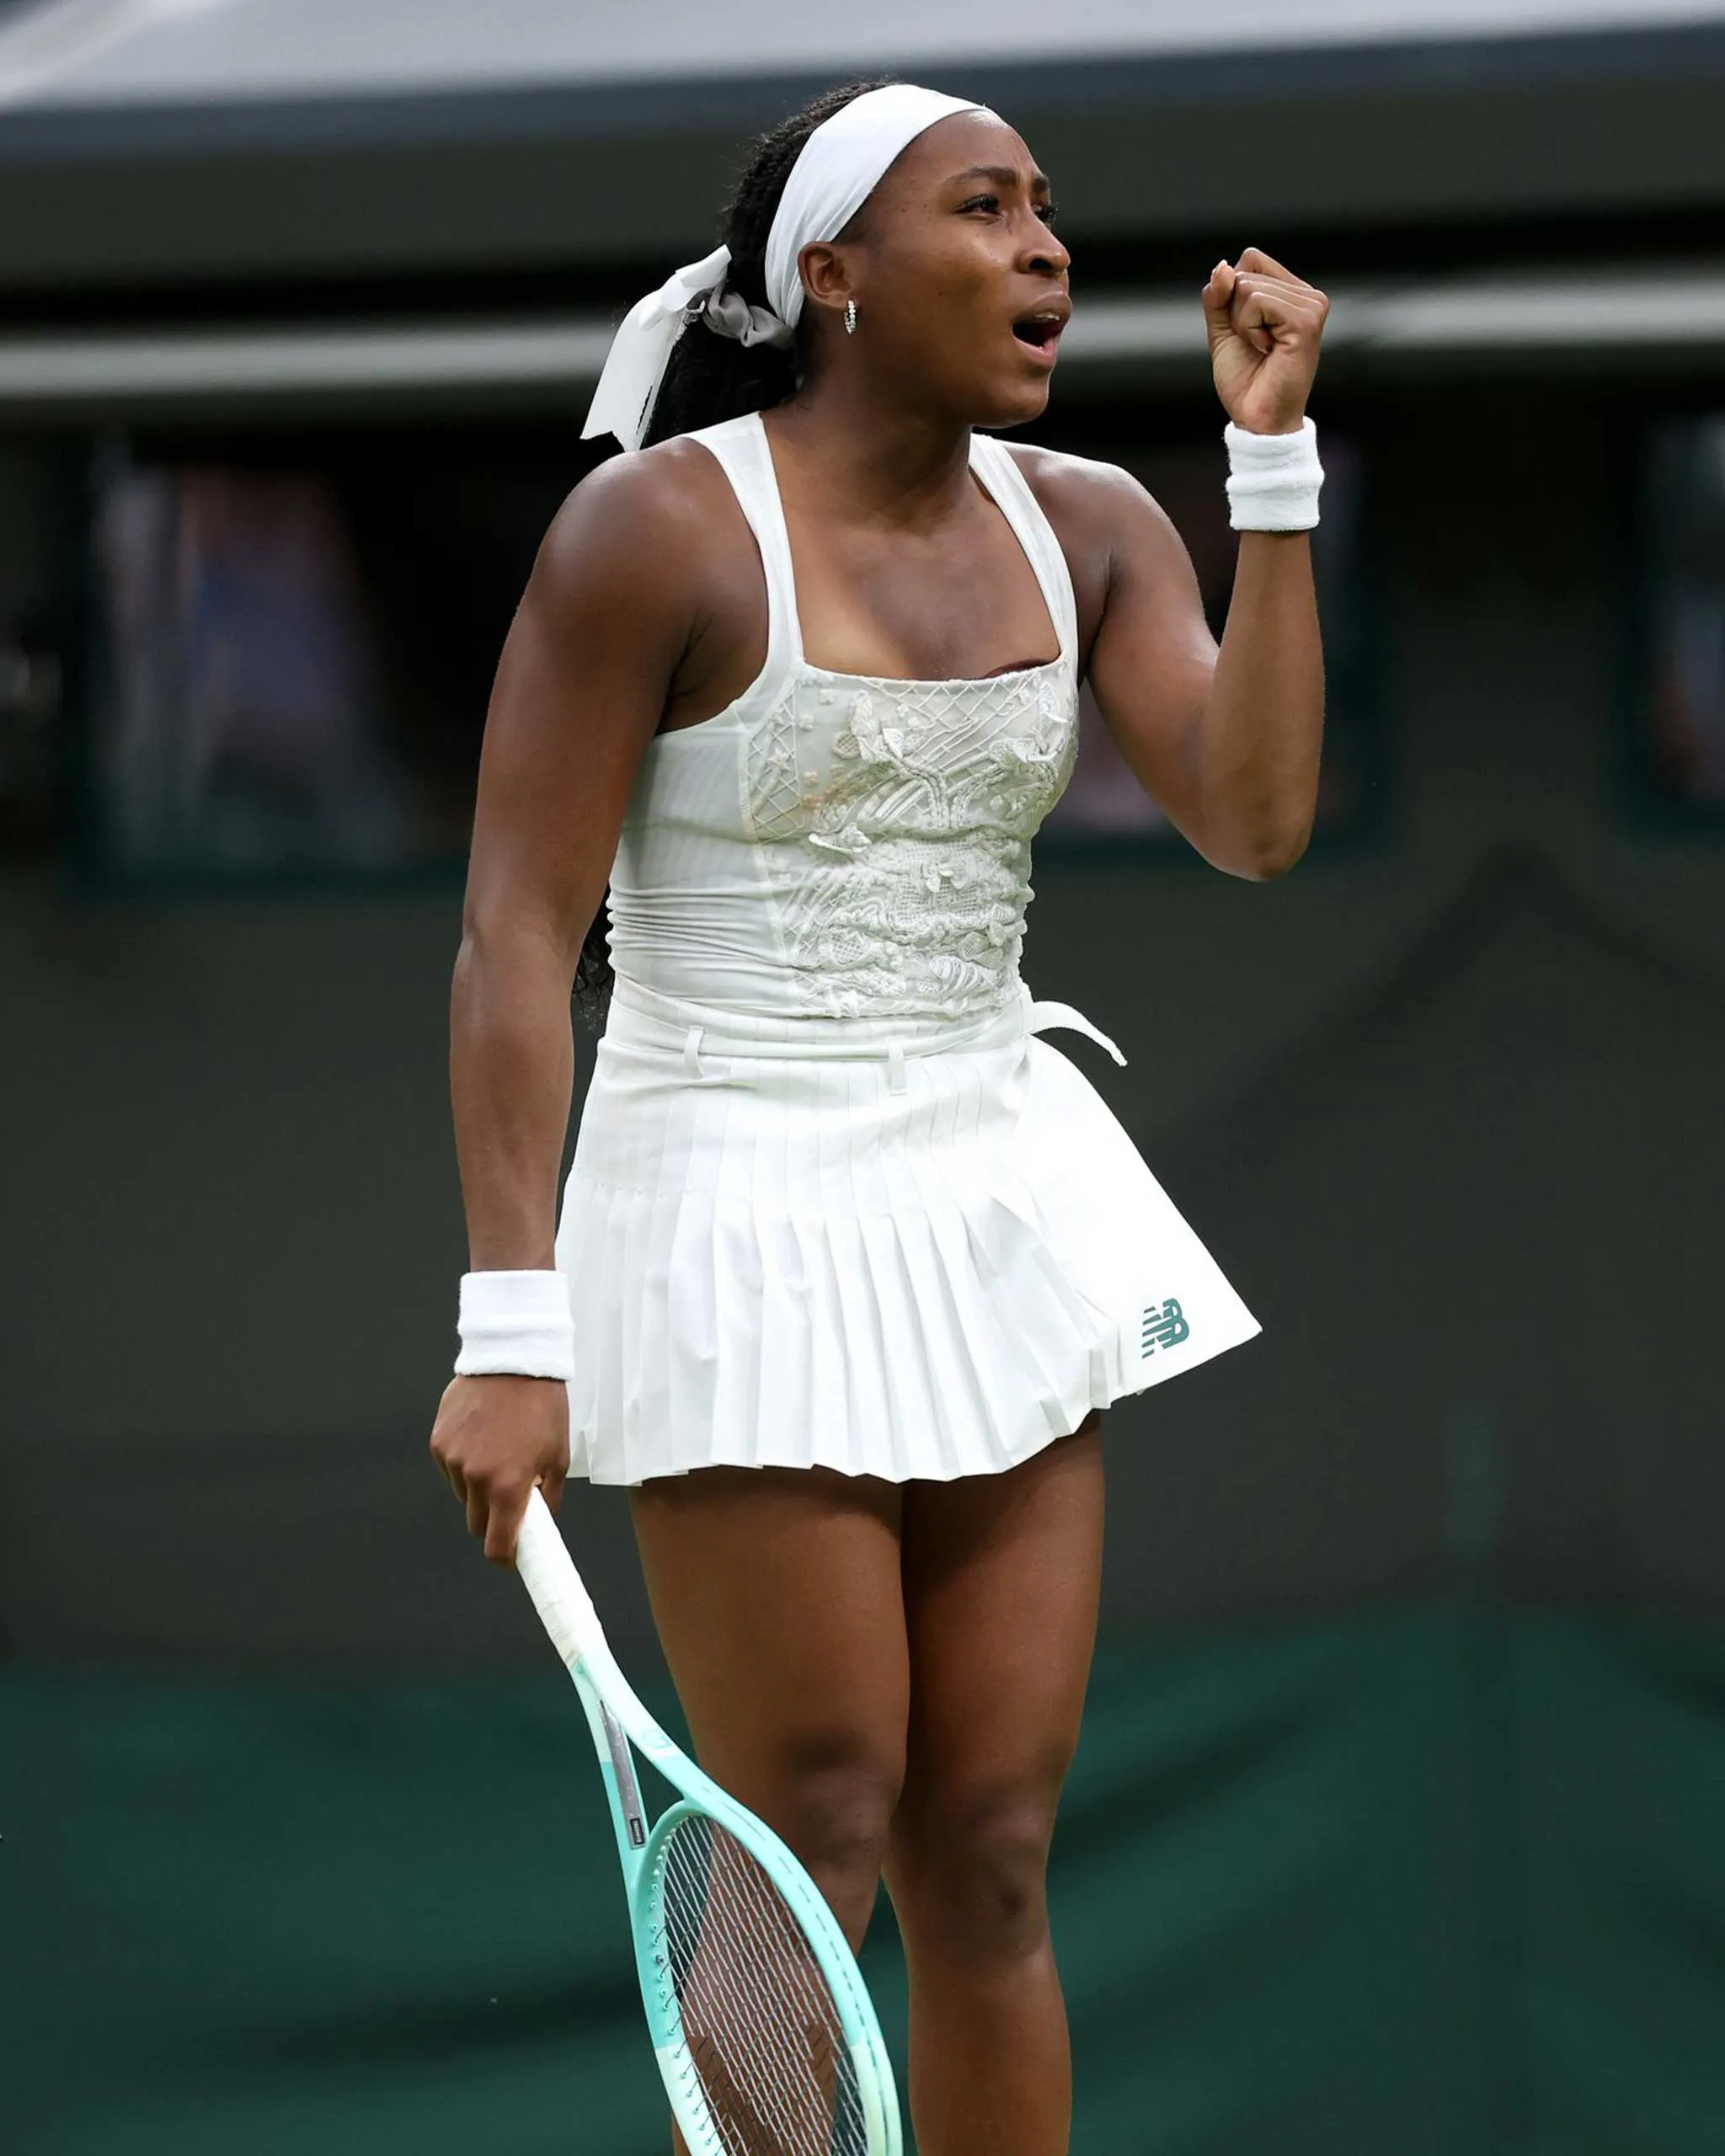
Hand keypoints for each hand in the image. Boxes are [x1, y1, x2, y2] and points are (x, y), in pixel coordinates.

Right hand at [429, 1373, 568, 1564]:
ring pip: (461, 1494)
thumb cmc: (543, 1407)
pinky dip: (463, 1464)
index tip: (511, 1557)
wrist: (515, 1360)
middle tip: (510, 1500)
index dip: (504, 1557)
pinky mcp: (438, 1441)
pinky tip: (482, 1438)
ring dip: (477, 1488)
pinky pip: (450, 1468)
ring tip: (499, 1454)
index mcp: (508, 1486)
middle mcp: (474, 1478)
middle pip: (476, 1523)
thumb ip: (547, 1496)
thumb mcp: (558, 1456)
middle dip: (493, 1520)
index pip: (496, 1545)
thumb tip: (539, 1520)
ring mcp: (452, 1459)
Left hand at [1201, 248, 1328, 435]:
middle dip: (1234, 311)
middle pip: (1246, 270)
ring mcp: (1311, 306)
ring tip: (1262, 349)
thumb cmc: (1245, 379)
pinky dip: (1248, 328)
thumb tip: (1223, 267)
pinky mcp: (1306, 320)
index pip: (1251, 259)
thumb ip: (1218, 296)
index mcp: (1292, 293)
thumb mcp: (1222, 329)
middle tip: (1255, 344)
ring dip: (1241, 324)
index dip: (1231, 292)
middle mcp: (1307, 295)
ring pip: (1248, 286)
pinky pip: (1256, 301)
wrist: (1256, 418)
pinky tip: (1266, 349)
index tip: (1246, 329)